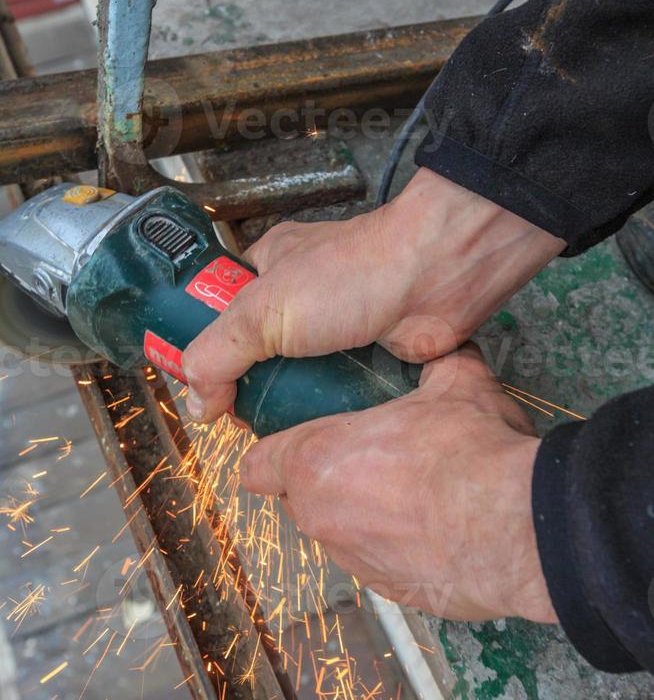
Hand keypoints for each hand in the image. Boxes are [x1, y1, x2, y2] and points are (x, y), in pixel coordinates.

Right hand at [183, 169, 564, 420]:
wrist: (436, 279)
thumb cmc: (355, 273)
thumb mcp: (264, 311)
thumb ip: (218, 355)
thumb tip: (197, 402)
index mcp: (268, 270)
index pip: (218, 313)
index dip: (206, 349)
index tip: (202, 388)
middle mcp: (301, 299)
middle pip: (258, 353)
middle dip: (250, 387)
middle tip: (243, 417)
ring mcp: (336, 330)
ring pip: (299, 379)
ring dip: (291, 404)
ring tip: (282, 430)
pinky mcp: (367, 358)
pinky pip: (336, 394)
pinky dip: (328, 411)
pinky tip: (321, 428)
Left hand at [237, 346, 556, 623]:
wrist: (517, 527)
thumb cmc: (470, 450)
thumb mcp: (455, 383)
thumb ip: (433, 367)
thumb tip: (443, 353)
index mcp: (316, 462)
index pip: (257, 467)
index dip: (274, 456)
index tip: (299, 446)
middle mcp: (322, 519)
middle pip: (300, 500)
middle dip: (328, 481)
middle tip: (375, 458)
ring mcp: (355, 562)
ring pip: (341, 534)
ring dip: (365, 515)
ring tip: (416, 494)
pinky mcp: (392, 593)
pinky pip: (380, 563)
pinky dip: (399, 548)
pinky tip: (440, 530)